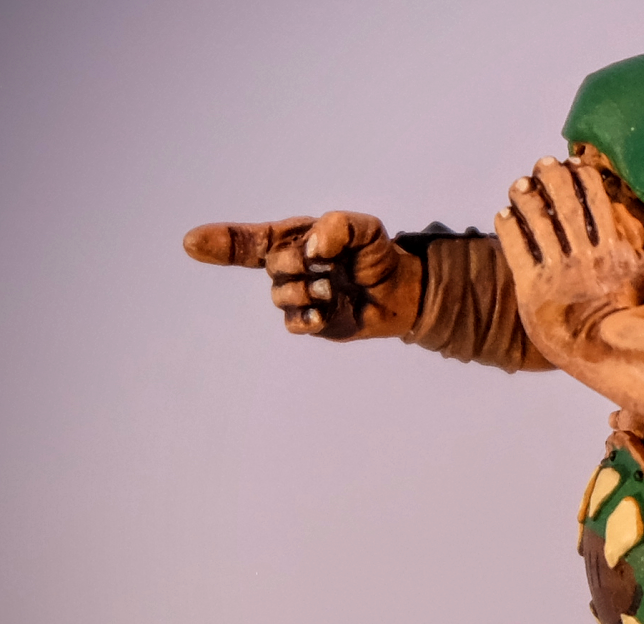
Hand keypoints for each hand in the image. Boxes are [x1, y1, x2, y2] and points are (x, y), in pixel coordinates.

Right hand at [183, 212, 421, 340]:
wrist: (399, 291)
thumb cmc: (375, 255)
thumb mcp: (365, 228)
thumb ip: (339, 226)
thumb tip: (313, 247)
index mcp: (291, 239)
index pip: (248, 241)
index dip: (220, 241)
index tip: (191, 242)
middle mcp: (287, 267)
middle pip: (273, 266)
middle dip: (299, 263)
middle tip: (328, 264)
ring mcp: (296, 296)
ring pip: (283, 296)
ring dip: (309, 291)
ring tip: (333, 287)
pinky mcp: (310, 322)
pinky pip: (293, 324)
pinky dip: (306, 319)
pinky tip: (322, 315)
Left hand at [493, 157, 643, 358]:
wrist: (598, 351)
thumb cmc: (620, 310)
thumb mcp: (639, 272)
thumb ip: (631, 236)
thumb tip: (615, 204)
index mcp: (614, 249)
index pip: (594, 197)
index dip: (579, 173)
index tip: (570, 163)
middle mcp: (585, 257)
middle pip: (563, 201)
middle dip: (550, 176)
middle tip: (542, 165)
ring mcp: (557, 272)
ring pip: (536, 219)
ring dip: (525, 195)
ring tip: (520, 186)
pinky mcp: (531, 287)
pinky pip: (514, 247)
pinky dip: (508, 225)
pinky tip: (504, 215)